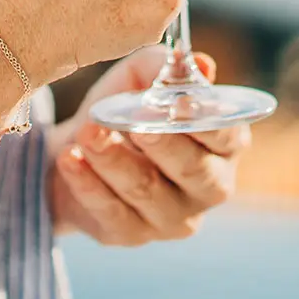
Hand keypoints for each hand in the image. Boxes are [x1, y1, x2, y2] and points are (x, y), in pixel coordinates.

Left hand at [47, 47, 251, 244]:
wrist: (74, 150)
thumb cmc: (123, 109)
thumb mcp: (140, 78)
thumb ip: (165, 67)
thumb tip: (197, 63)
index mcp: (224, 145)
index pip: (228, 136)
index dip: (205, 120)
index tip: (178, 102)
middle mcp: (209, 186)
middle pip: (194, 170)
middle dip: (163, 144)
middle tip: (136, 124)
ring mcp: (173, 217)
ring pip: (145, 189)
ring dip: (114, 158)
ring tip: (86, 132)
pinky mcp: (133, 234)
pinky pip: (111, 211)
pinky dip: (88, 183)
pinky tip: (70, 158)